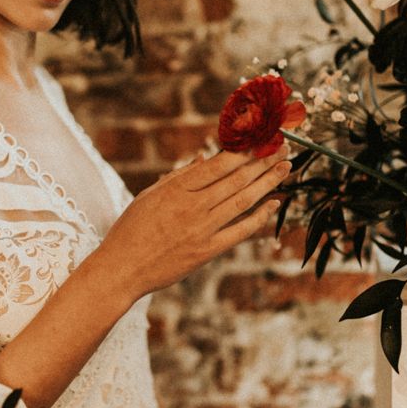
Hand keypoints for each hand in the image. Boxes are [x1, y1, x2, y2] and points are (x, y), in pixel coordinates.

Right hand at [96, 147, 291, 299]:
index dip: (244, 149)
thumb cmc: (131, 230)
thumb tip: (204, 160)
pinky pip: (239, 232)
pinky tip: (273, 204)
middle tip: (283, 148)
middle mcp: (192, 207)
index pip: (218, 164)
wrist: (122, 269)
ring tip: (285, 169)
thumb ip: (178, 178)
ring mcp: (201, 231)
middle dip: (263, 161)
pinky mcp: (206, 252)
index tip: (261, 138)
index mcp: (176, 190)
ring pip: (242, 201)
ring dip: (267, 183)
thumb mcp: (149, 196)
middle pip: (236, 179)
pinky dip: (258, 217)